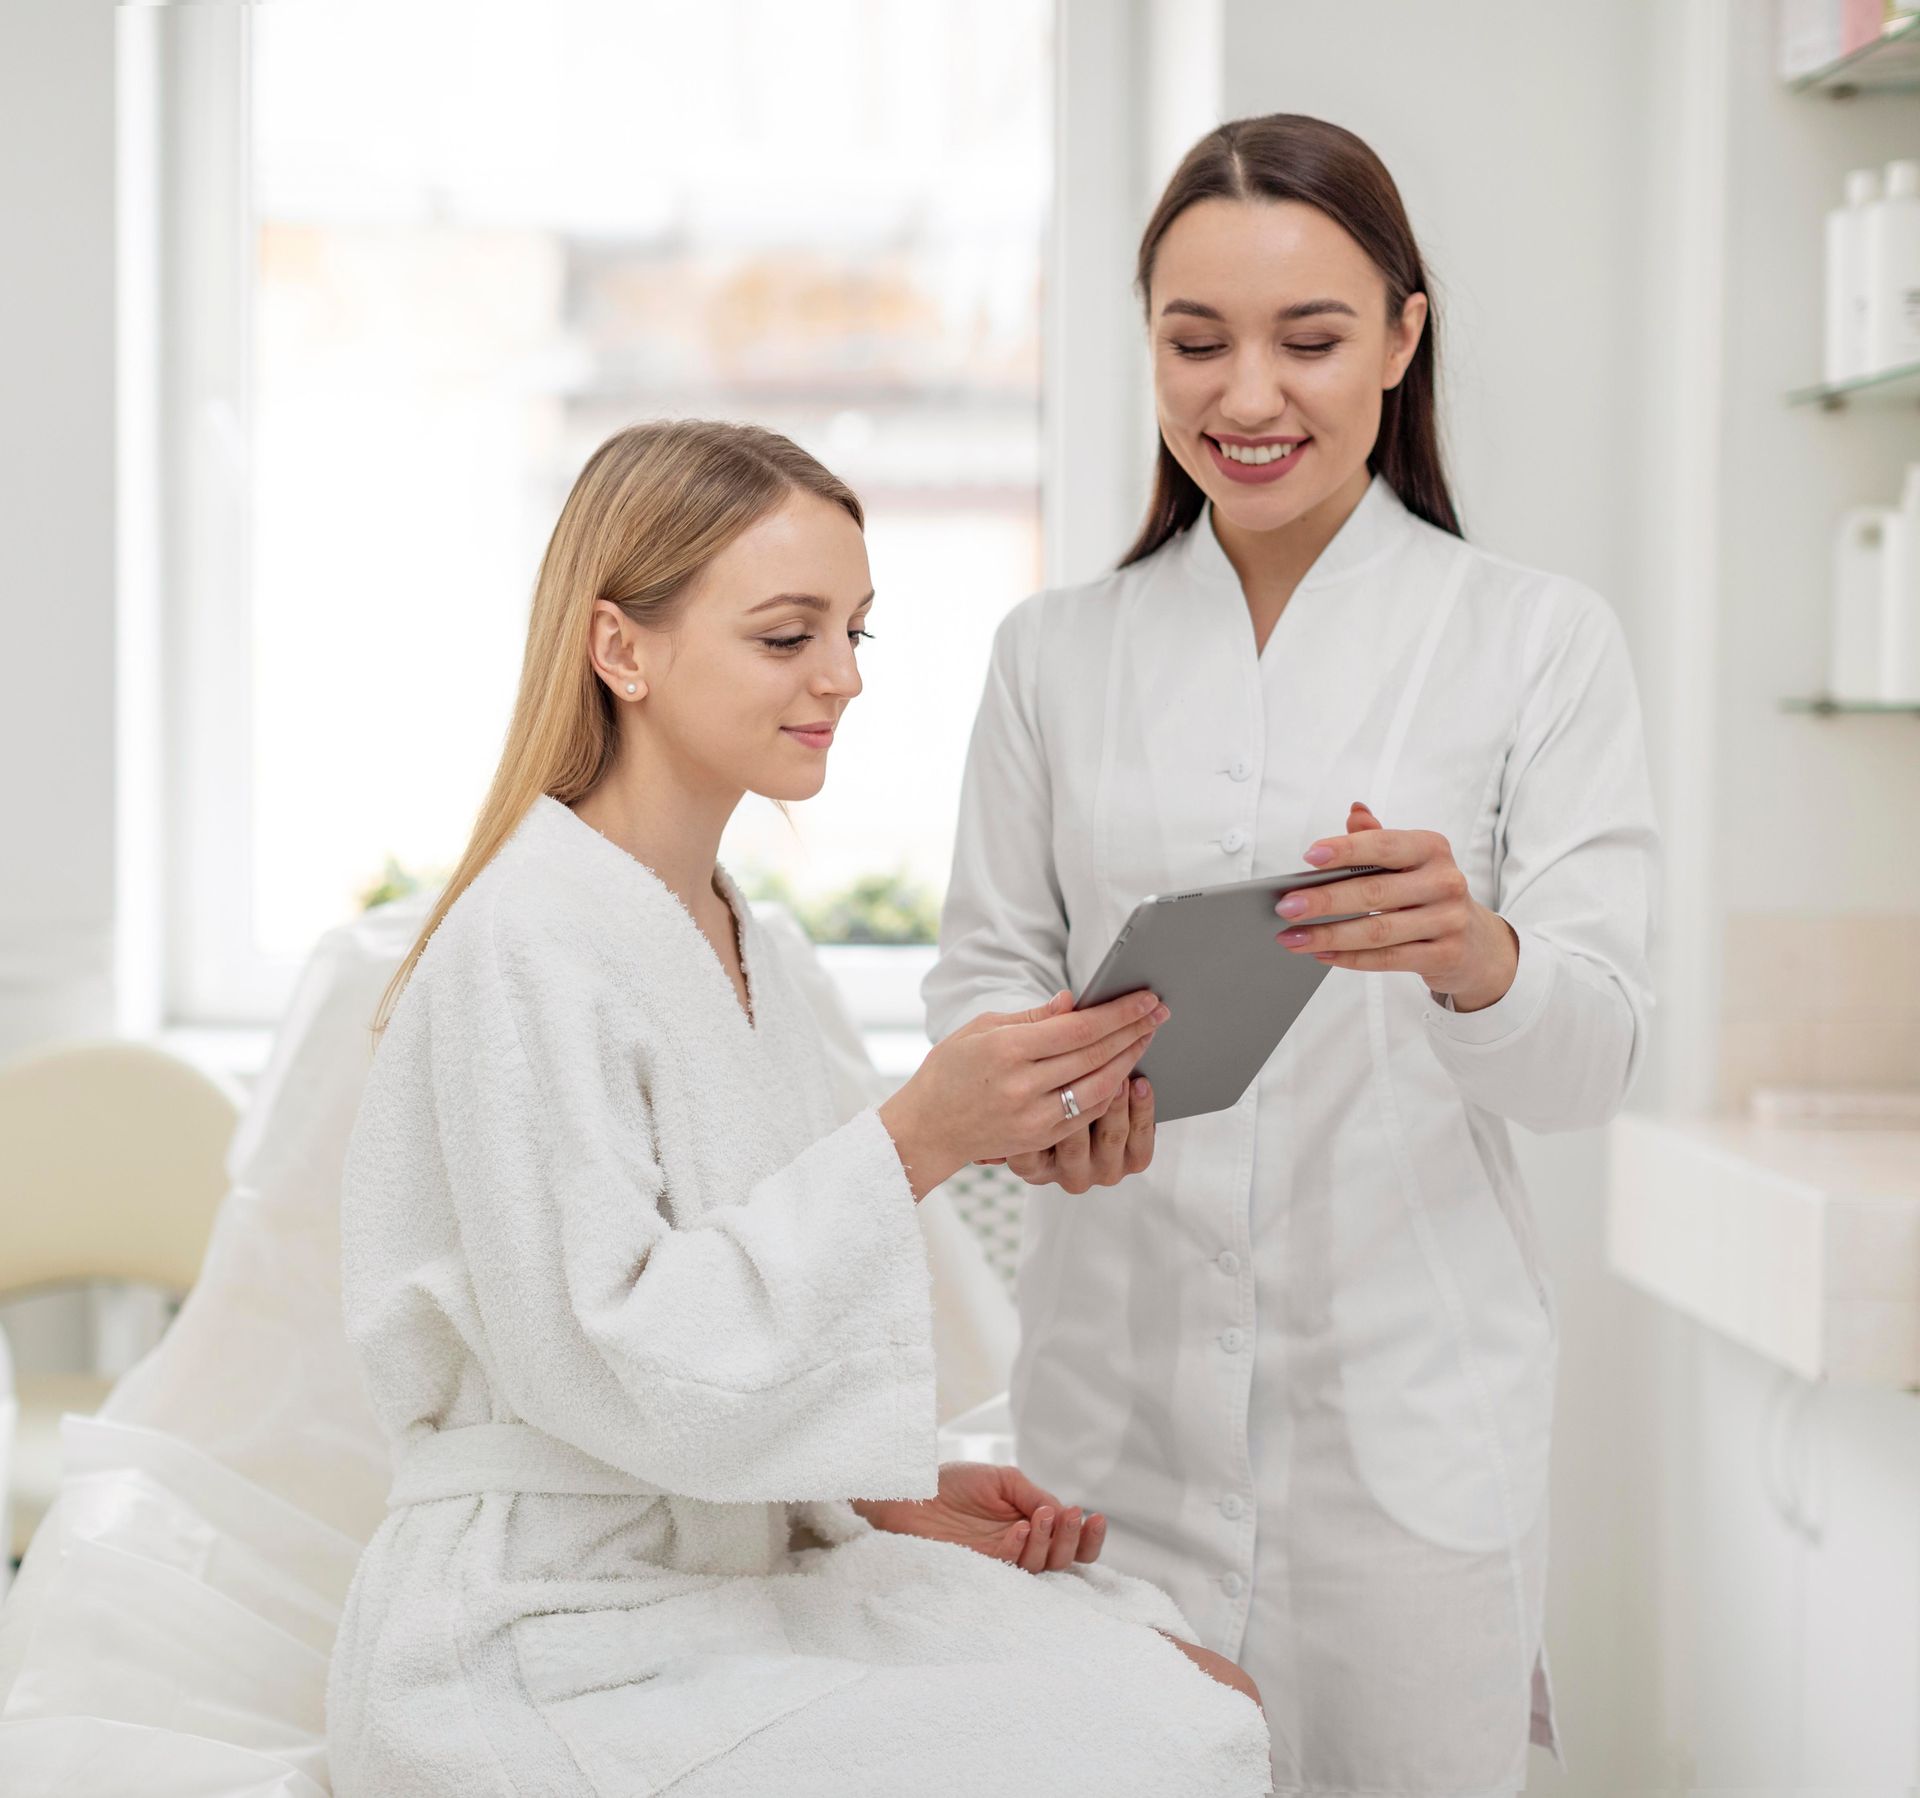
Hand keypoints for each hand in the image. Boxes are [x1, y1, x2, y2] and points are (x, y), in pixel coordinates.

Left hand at [852, 1461, 1108, 1573]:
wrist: (911, 1493)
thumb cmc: (952, 1483)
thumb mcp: (1003, 1479)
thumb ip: (1034, 1494)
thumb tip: (1063, 1512)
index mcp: (1030, 1523)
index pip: (1068, 1538)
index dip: (1086, 1535)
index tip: (1094, 1517)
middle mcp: (1021, 1545)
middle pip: (1064, 1558)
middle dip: (1073, 1539)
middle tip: (1071, 1516)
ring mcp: (1002, 1559)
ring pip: (1043, 1566)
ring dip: (1050, 1541)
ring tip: (1043, 1515)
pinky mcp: (982, 1569)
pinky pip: (1013, 1567)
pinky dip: (1022, 1547)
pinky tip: (1020, 1529)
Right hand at [879, 990, 1167, 1198]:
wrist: (927, 1128)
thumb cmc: (950, 1070)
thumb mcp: (981, 1029)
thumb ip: (1032, 1017)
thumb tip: (1074, 1001)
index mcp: (1006, 1050)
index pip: (1078, 1029)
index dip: (1117, 1013)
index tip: (1145, 998)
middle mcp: (1022, 1086)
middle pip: (1095, 1055)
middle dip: (1133, 1032)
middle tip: (1159, 1012)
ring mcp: (1033, 1117)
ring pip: (1098, 1087)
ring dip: (1129, 1061)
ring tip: (1146, 1038)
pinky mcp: (1039, 1140)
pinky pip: (1087, 1114)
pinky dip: (1111, 1091)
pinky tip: (1125, 1072)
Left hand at [1276, 801, 1519, 1012]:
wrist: (1476, 943)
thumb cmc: (1428, 892)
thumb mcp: (1410, 860)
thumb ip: (1378, 839)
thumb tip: (1355, 812)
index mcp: (1432, 849)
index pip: (1384, 846)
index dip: (1346, 850)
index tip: (1309, 856)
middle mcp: (1444, 882)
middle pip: (1374, 892)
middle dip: (1324, 900)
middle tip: (1285, 906)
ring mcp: (1448, 921)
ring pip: (1378, 931)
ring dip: (1328, 935)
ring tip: (1291, 937)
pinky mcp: (1444, 956)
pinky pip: (1388, 959)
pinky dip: (1350, 959)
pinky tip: (1321, 954)